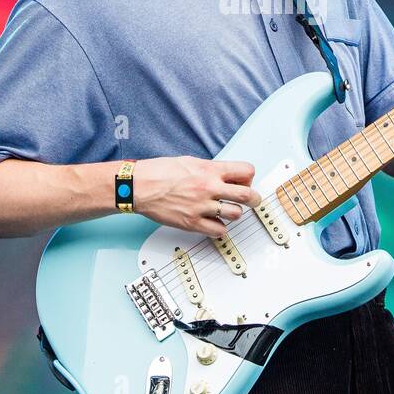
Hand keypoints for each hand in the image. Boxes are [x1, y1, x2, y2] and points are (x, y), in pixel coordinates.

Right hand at [130, 156, 260, 235]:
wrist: (139, 186)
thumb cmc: (160, 171)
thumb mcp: (190, 161)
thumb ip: (211, 169)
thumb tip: (227, 176)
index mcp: (209, 170)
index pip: (246, 171)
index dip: (248, 177)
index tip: (245, 181)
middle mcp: (209, 188)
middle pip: (247, 195)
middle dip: (254, 199)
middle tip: (253, 201)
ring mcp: (201, 207)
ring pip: (236, 214)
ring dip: (234, 213)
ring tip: (227, 211)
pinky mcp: (192, 223)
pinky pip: (219, 231)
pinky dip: (220, 228)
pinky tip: (214, 222)